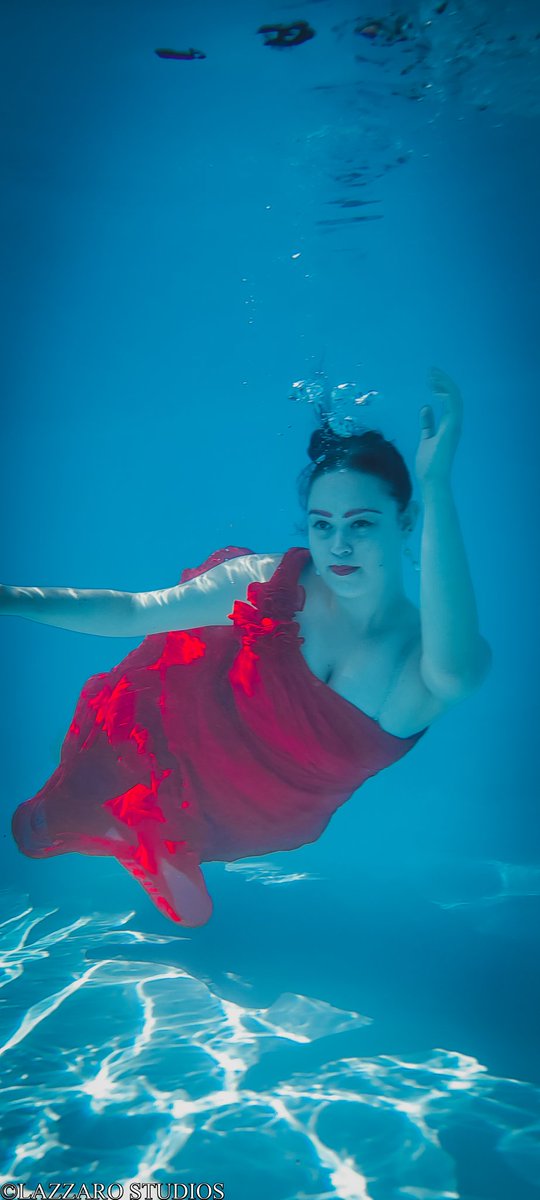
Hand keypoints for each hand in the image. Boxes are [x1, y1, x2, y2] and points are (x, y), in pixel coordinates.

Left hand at [415, 367, 462, 488]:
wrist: (432, 480)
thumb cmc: (429, 464)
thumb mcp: (426, 439)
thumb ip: (427, 424)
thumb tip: (426, 407)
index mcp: (450, 426)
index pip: (450, 401)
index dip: (442, 387)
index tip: (430, 379)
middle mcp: (455, 424)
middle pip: (454, 396)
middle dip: (444, 381)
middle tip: (431, 371)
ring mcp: (454, 426)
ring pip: (455, 398)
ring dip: (444, 384)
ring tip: (431, 375)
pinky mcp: (451, 429)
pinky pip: (453, 405)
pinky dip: (445, 394)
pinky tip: (434, 388)